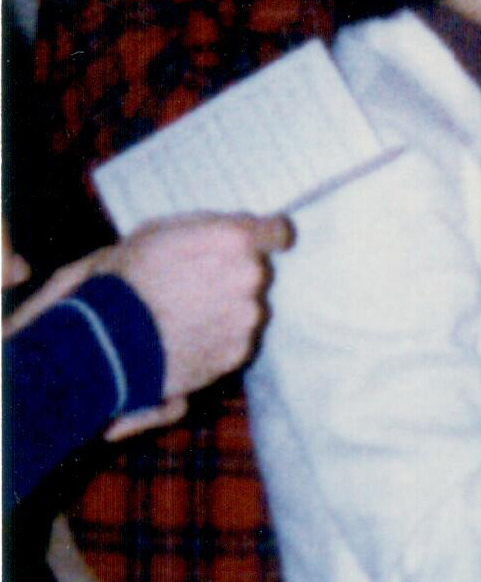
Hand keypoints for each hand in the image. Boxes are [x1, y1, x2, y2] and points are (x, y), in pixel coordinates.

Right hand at [43, 213, 293, 408]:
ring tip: (181, 320)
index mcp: (234, 240)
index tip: (256, 244)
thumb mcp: (154, 233)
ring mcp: (246, 318)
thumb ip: (202, 229)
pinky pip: (234, 341)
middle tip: (191, 288)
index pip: (277, 231)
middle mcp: (250, 277)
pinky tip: (183, 341)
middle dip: (230, 277)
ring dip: (224, 312)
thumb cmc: (123, 281)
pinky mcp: (237, 353)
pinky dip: (215, 341)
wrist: (103, 345)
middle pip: (255, 273)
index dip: (265, 238)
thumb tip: (228, 230)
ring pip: (245, 308)